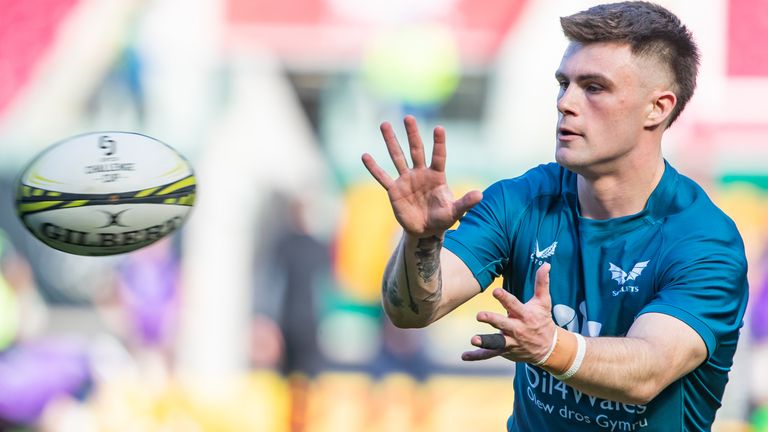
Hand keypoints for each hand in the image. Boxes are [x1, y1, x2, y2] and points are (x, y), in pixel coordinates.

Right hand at [361, 115, 481, 236]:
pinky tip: (365, 156)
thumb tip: (481, 194)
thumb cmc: (442, 219)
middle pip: (416, 149)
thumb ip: (465, 203)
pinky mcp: (394, 190)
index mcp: (437, 176)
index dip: (439, 143)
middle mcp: (420, 173)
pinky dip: (374, 168)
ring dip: (391, 141)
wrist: (425, 230)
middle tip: (409, 117)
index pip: (439, 156)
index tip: (439, 128)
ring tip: (384, 124)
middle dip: (413, 134)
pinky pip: (382, 177)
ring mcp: (406, 180)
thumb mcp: (455, 212)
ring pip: (397, 157)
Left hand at [462, 263, 555, 362]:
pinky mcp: (505, 351)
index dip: (505, 298)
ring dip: (485, 341)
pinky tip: (464, 356)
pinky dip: (477, 356)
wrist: (549, 348)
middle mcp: (517, 329)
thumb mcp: (544, 302)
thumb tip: (546, 264)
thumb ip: (542, 282)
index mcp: (525, 315)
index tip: (495, 291)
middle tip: (480, 315)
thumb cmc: (543, 320)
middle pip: (503, 324)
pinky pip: (490, 354)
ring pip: (496, 342)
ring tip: (474, 340)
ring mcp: (511, 341)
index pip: (514, 305)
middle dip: (492, 320)